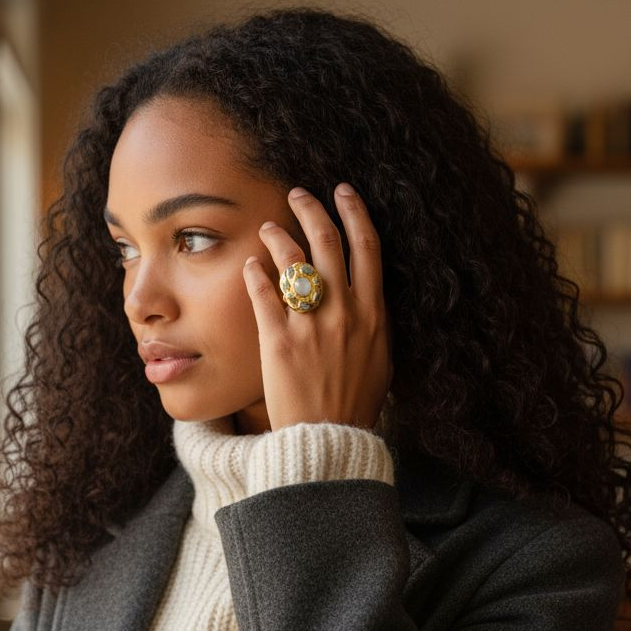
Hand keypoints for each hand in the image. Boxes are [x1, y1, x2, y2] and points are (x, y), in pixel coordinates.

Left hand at [242, 183, 392, 432]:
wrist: (329, 439)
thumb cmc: (356, 403)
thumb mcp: (381, 360)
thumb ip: (375, 323)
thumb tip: (370, 296)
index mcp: (374, 314)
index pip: (367, 246)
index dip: (354, 211)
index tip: (343, 192)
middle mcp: (344, 312)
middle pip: (327, 240)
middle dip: (312, 207)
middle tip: (298, 194)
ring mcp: (310, 325)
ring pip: (292, 259)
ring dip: (278, 234)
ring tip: (268, 228)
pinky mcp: (278, 341)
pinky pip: (263, 292)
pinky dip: (255, 272)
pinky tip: (250, 265)